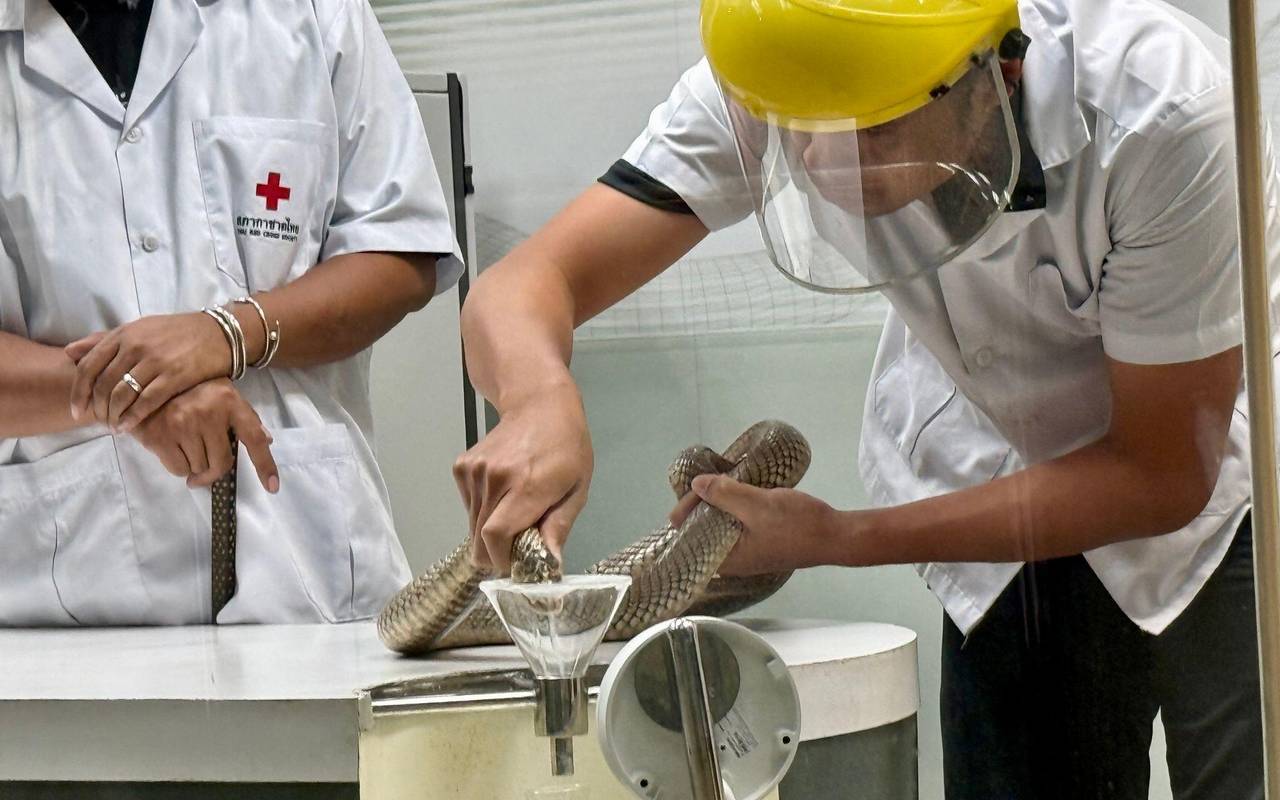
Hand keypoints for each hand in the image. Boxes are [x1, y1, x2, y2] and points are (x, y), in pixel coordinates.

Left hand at [66, 312, 231, 430]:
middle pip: (103, 384)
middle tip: (100, 422)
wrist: (219, 333)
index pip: (88, 366)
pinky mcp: (175, 376)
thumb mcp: (138, 329)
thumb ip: (103, 340)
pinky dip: (133, 417)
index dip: (78, 392)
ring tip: (114, 427)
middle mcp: (135, 346)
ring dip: (114, 415)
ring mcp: (155, 361)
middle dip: (97, 408)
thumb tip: (69, 352)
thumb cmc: (177, 332)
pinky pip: (146, 401)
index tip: (77, 410)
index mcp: (124, 334)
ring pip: (122, 394)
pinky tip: (129, 427)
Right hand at [129, 378, 278, 491]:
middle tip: (205, 470)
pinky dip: (178, 467)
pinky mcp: (160, 436)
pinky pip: (178, 469)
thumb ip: (243, 416)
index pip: (254, 438)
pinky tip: (172, 450)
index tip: (273, 487)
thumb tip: (267, 440)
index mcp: (230, 401)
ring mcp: (183, 424)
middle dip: (213, 471)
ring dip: (194, 466)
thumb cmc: (188, 390)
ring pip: (199, 468)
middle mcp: (209, 412)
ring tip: (185, 447)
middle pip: (221, 462)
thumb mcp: (221, 393)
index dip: (265, 465)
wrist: (143, 383)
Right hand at [452, 385, 592, 573]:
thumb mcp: (577, 489)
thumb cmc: (566, 448)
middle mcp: (495, 478)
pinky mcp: (462, 467)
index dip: (501, 559)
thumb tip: (549, 563)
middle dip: (496, 553)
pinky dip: (481, 512)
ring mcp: (474, 471)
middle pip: (479, 538)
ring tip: (514, 514)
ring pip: (472, 525)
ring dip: (489, 532)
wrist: (539, 405)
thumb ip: (559, 526)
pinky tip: (501, 496)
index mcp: (527, 486)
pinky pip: (468, 506)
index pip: (496, 536)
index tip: (515, 565)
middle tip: (516, 549)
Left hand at [690, 474, 842, 575]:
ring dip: (720, 506)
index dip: (688, 510)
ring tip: (720, 482)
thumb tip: (697, 484)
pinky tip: (739, 493)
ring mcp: (749, 554)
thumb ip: (724, 494)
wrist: (836, 536)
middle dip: (702, 506)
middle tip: (708, 480)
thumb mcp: (756, 505)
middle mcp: (734, 562)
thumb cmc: (796, 525)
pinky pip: (738, 527)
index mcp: (727, 559)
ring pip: (721, 528)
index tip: (697, 486)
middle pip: (703, 532)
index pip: (690, 537)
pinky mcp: (761, 544)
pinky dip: (735, 510)